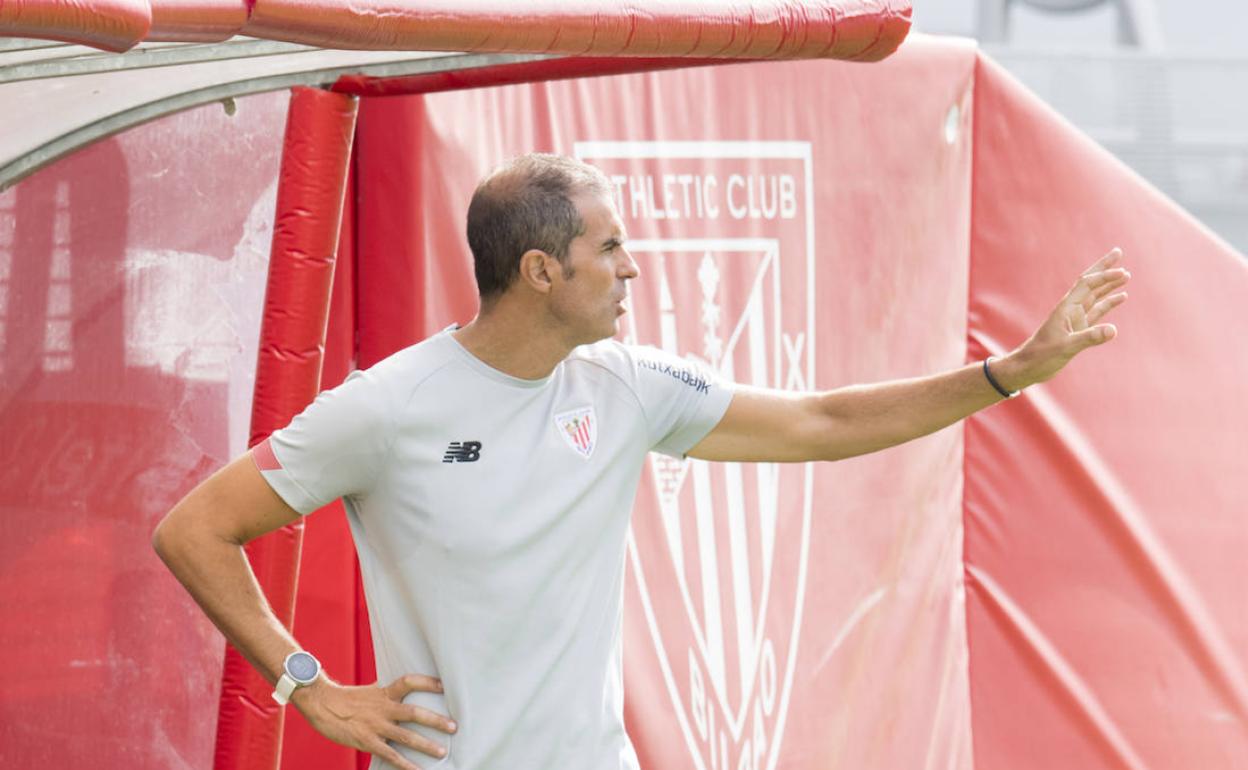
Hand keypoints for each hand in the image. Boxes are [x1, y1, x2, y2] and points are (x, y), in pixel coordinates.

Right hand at [292, 673, 457, 769]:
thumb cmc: (348, 698)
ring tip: (442, 752)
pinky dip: (405, 765)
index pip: (409, 682)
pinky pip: (390, 756)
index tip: (444, 685)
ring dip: (425, 745)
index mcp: (384, 693)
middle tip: (453, 726)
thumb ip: (389, 692)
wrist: (321, 705)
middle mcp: (383, 708)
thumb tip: (406, 689)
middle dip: (435, 721)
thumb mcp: (371, 690)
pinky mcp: (367, 742)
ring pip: (405, 737)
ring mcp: (375, 726)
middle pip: (413, 713)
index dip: (427, 682)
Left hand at [999, 247, 1129, 389]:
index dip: (1104, 276)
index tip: (1122, 271)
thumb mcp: (1065, 348)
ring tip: (1126, 273)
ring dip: (1109, 284)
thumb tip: (1114, 330)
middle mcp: (1071, 309)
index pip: (1087, 285)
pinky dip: (1109, 302)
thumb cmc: (1041, 356)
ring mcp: (1075, 318)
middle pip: (1090, 283)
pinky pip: (1097, 311)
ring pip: (1095, 295)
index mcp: (1066, 308)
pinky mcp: (1079, 329)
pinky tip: (1121, 296)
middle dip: (1104, 268)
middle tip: (1118, 252)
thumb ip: (1089, 338)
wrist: (1027, 367)